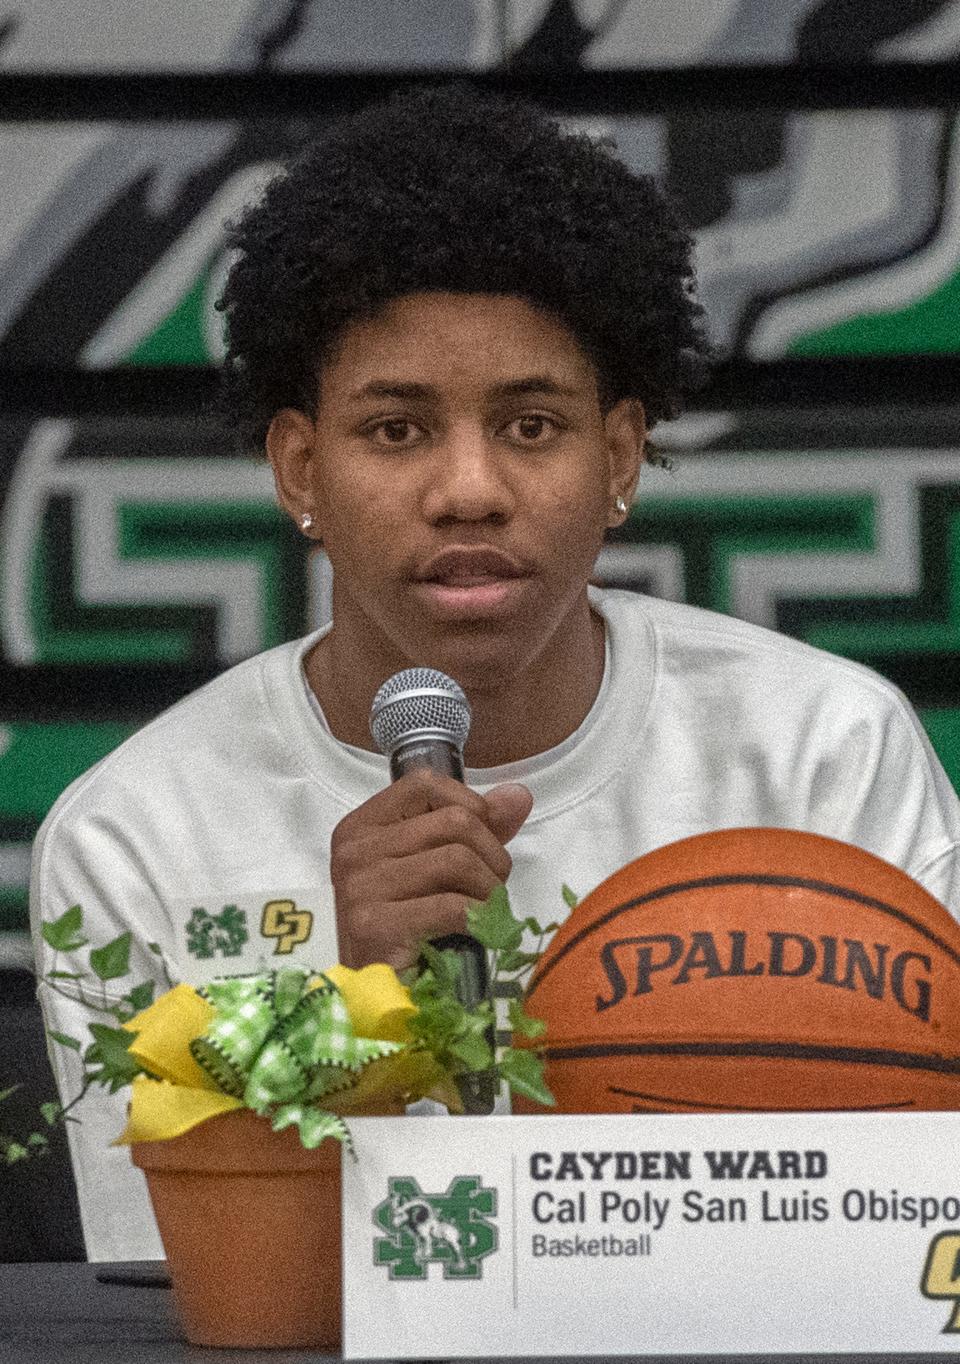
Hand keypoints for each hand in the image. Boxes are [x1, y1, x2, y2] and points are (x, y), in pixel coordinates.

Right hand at [330, 770, 532, 970]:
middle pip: (453, 822)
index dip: (468, 804)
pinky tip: (477, 932)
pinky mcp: (375, 926)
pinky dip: (478, 919)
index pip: (423, 784)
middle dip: (491, 855)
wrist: (370, 1002)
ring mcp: (361, 887)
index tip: (482, 840)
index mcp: (361, 827)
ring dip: (489, 888)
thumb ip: (475, 828)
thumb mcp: (434, 869)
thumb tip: (518, 795)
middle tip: (491, 888)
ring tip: (486, 910)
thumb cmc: (404, 931)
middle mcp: (354, 850)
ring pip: (458, 859)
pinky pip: (452, 905)